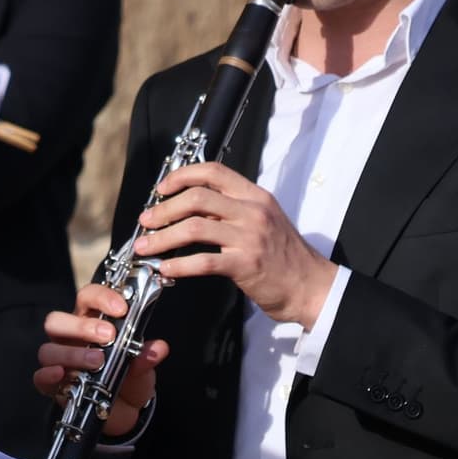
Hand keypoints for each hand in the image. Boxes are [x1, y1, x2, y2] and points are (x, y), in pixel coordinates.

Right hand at [32, 283, 169, 439]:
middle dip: (82, 326)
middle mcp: (70, 338)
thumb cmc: (127, 378)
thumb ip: (146, 357)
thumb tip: (158, 348)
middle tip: (108, 335)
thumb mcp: (142, 367)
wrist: (124, 412)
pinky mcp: (53, 386)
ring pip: (48, 349)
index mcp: (90, 321)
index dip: (101, 297)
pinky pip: (40, 377)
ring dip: (72, 353)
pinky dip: (48, 375)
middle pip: (58, 320)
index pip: (87, 298)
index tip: (121, 307)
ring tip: (97, 361)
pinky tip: (62, 375)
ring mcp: (59, 361)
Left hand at [130, 162, 336, 327]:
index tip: (162, 188)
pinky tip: (165, 269)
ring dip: (163, 237)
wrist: (312, 287)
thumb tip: (190, 207)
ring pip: (194, 228)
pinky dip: (179, 265)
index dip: (182, 175)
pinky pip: (204, 261)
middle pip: (197, 198)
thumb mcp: (263, 220)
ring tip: (145, 247)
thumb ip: (232, 210)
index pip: (214, 171)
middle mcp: (252, 211)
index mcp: (255, 196)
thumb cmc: (284, 256)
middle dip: (164, 209)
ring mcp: (249, 237)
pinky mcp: (246, 265)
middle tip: (146, 221)